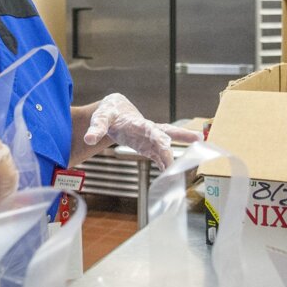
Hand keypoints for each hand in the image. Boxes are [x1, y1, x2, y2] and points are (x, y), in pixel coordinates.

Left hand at [83, 93, 202, 169]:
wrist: (115, 111)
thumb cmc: (109, 113)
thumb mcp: (101, 118)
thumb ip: (96, 128)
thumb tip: (89, 139)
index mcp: (137, 122)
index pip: (150, 129)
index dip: (158, 136)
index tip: (166, 143)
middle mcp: (147, 130)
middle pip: (165, 133)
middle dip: (180, 136)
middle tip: (196, 140)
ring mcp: (149, 139)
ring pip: (165, 146)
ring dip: (175, 156)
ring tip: (186, 167)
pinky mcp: (147, 146)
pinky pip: (158, 156)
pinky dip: (164, 164)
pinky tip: (171, 174)